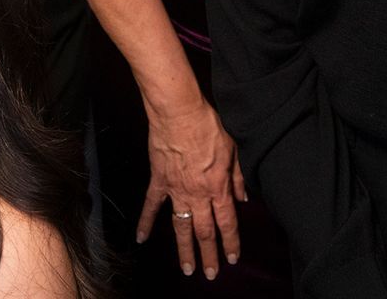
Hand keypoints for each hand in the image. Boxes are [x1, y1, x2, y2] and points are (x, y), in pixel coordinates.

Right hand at [137, 100, 248, 279]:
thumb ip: (238, 177)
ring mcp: (176, 189)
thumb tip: (244, 198)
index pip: (227, 222)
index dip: (231, 242)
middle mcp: (197, 193)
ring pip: (181, 226)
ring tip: (187, 269)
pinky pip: (151, 205)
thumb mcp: (233, 149)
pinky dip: (146, 222)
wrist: (179, 112)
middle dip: (209, 255)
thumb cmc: (208, 125)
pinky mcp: (159, 180)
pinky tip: (141, 237)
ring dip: (184, 249)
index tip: (233, 258)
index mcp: (217, 187)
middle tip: (211, 274)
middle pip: (204, 231)